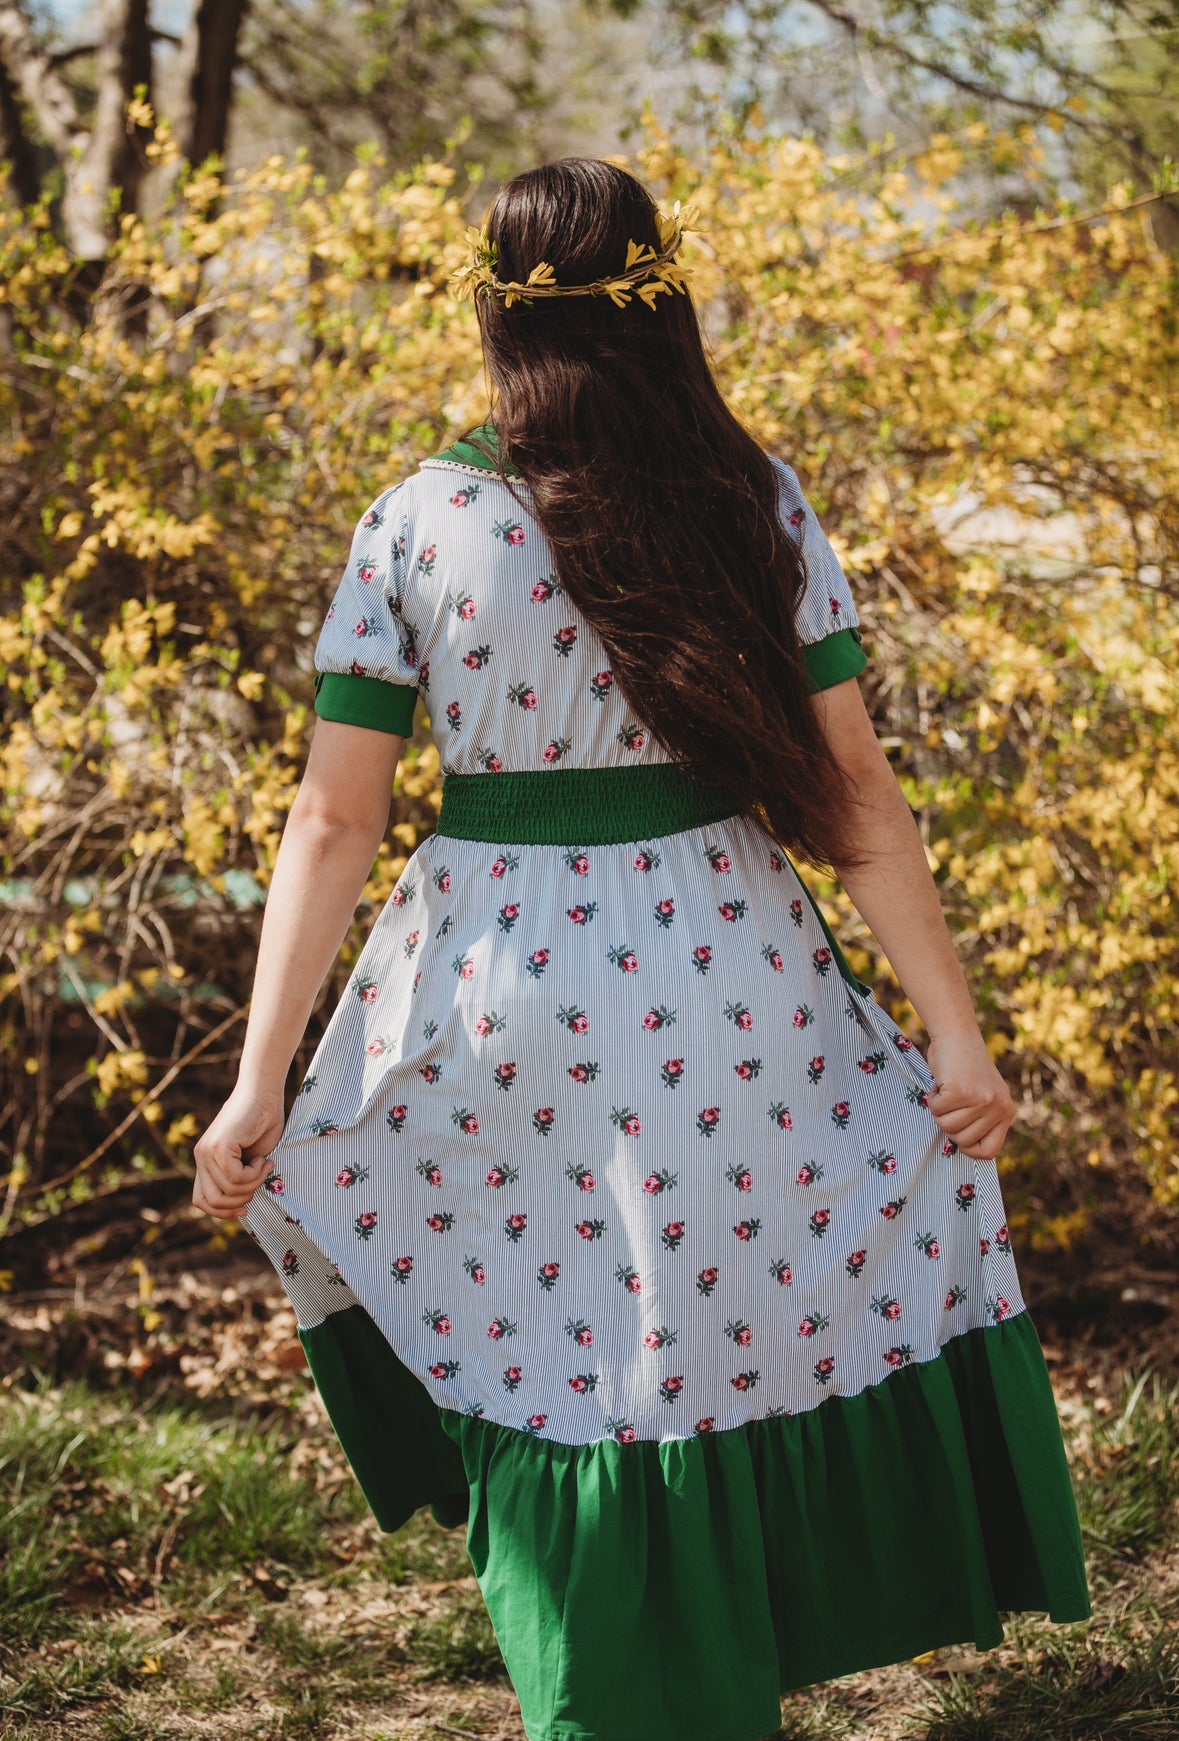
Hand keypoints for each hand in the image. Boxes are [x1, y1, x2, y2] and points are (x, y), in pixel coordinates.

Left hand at [193, 1084, 284, 1220]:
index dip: (222, 1212)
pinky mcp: (218, 1147)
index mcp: (206, 1161)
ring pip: (228, 1191)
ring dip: (254, 1184)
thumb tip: (240, 1208)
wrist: (264, 1093)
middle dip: (241, 1201)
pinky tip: (263, 1157)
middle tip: (259, 1180)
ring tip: (264, 1164)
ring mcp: (207, 1152)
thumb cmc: (263, 1122)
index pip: (201, 1201)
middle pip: (213, 1202)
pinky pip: (236, 1178)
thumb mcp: (250, 1160)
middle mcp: (201, 1157)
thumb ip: (239, 1179)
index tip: (245, 1209)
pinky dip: (256, 1174)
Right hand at [925, 1031, 1015, 1160]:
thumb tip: (967, 1147)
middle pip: (962, 1140)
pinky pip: (937, 1110)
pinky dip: (932, 1098)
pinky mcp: (962, 1091)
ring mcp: (981, 1100)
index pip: (988, 1152)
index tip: (958, 1134)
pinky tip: (940, 1083)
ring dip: (939, 1110)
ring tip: (947, 1091)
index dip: (968, 1148)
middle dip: (948, 1124)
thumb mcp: (984, 1097)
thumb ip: (982, 1120)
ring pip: (947, 1126)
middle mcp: (998, 1108)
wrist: (958, 1035)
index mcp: (1006, 1112)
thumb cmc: (965, 1067)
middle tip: (950, 1103)